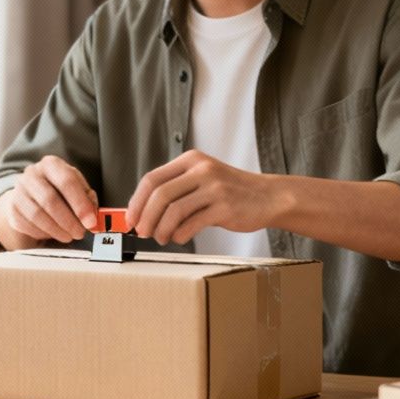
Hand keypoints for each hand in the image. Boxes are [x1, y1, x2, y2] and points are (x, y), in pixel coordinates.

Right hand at [0, 156, 98, 249]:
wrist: (31, 193)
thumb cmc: (60, 190)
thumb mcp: (77, 187)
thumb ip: (88, 199)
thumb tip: (92, 217)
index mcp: (51, 164)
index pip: (67, 182)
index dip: (80, 204)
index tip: (90, 222)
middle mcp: (32, 174)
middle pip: (50, 200)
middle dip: (68, 221)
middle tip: (80, 233)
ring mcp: (19, 191)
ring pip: (37, 215)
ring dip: (57, 230)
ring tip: (69, 236)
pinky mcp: (12, 209)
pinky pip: (28, 225)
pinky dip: (43, 233)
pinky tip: (53, 233)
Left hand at [126, 150, 285, 245]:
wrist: (269, 197)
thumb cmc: (230, 191)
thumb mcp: (203, 178)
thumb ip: (176, 189)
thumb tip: (143, 212)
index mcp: (191, 160)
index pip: (152, 179)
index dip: (136, 201)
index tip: (130, 218)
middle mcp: (202, 170)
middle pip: (160, 195)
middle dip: (146, 217)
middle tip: (142, 232)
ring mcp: (214, 188)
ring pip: (174, 211)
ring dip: (161, 229)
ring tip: (161, 238)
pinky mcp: (225, 208)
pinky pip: (192, 224)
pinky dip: (180, 235)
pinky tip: (179, 237)